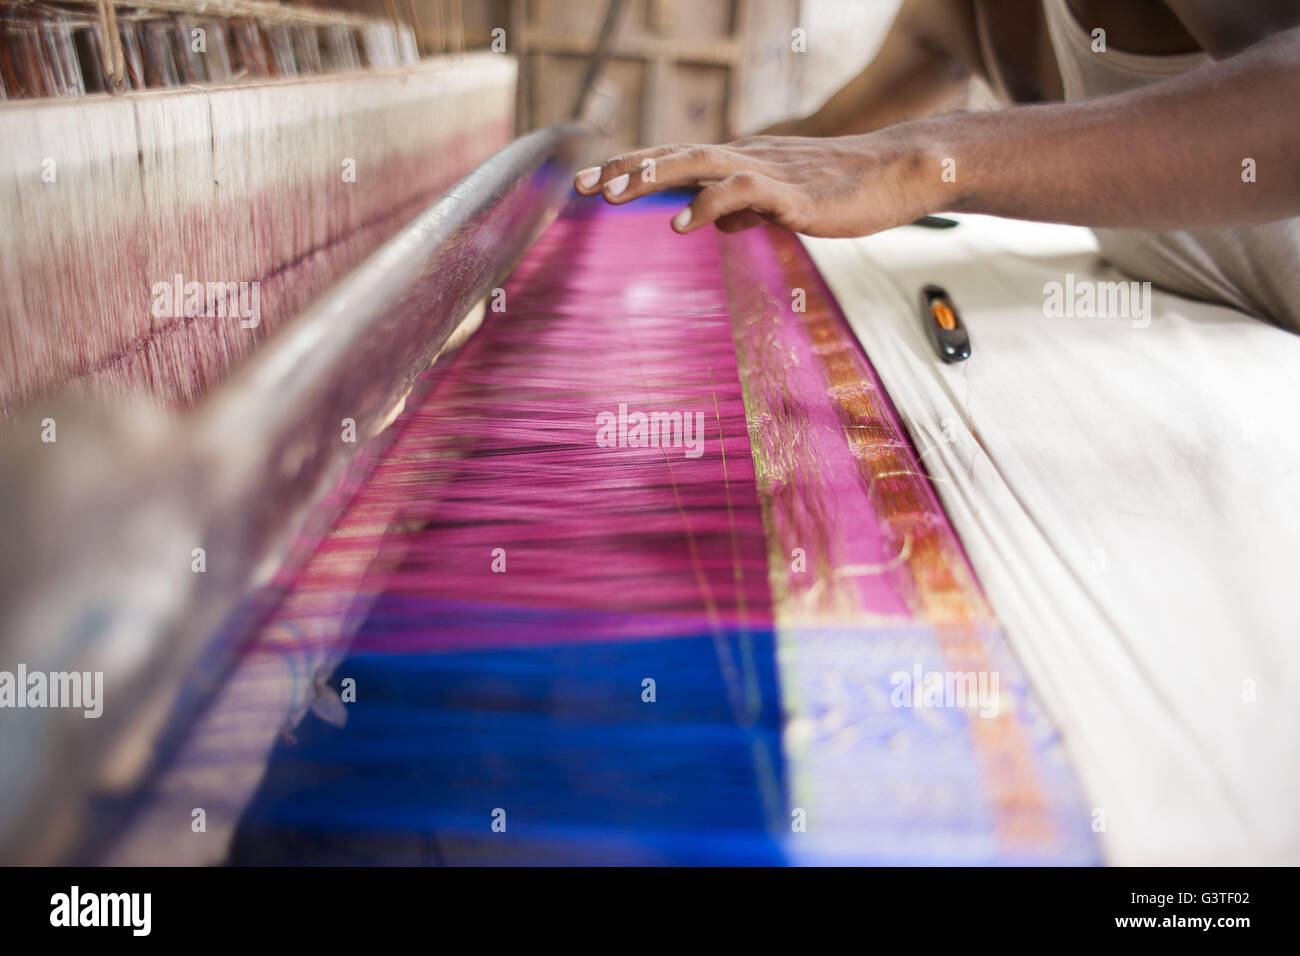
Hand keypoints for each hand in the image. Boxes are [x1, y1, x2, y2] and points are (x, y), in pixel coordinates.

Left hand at [572, 130, 934, 237]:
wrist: (899, 174)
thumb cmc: (843, 189)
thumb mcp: (781, 203)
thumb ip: (744, 209)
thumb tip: (711, 221)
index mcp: (741, 161)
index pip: (675, 160)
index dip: (631, 168)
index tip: (589, 182)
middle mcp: (747, 158)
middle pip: (675, 156)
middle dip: (626, 169)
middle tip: (581, 185)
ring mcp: (769, 172)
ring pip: (700, 164)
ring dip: (654, 177)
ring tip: (615, 194)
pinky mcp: (794, 193)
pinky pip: (743, 193)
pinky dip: (709, 204)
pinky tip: (683, 223)